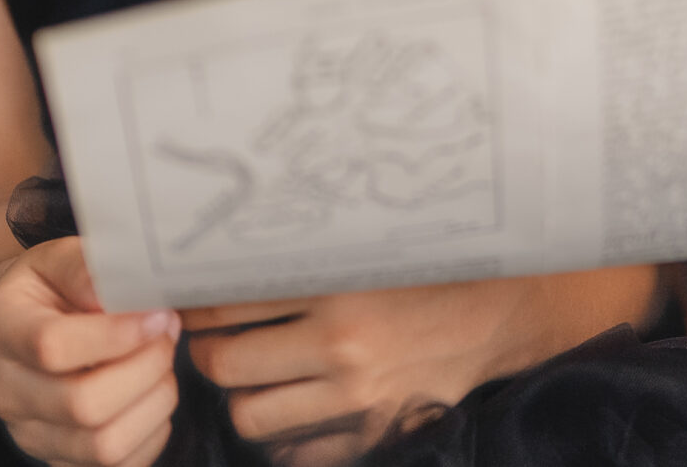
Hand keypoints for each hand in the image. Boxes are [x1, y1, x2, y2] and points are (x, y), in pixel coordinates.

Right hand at [0, 236, 181, 465]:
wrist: (27, 319)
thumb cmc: (51, 286)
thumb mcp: (60, 257)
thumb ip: (86, 268)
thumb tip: (123, 291)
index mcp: (0, 329)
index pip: (51, 346)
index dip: (115, 335)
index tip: (157, 314)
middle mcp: (5, 391)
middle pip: (83, 405)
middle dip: (145, 368)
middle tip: (167, 334)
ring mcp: (29, 433)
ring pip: (104, 445)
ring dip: (153, 403)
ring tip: (162, 365)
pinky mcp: (58, 460)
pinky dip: (150, 434)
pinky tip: (150, 395)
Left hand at [181, 269, 656, 464]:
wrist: (499, 313)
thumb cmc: (427, 266)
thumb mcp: (365, 243)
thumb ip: (304, 247)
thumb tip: (227, 241)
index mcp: (335, 285)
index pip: (228, 301)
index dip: (195, 301)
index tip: (187, 297)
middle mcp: (341, 345)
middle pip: (226, 364)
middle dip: (207, 353)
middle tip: (208, 339)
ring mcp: (355, 397)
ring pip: (250, 415)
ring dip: (240, 396)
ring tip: (246, 374)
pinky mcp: (371, 431)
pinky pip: (294, 451)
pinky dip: (281, 434)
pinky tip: (286, 405)